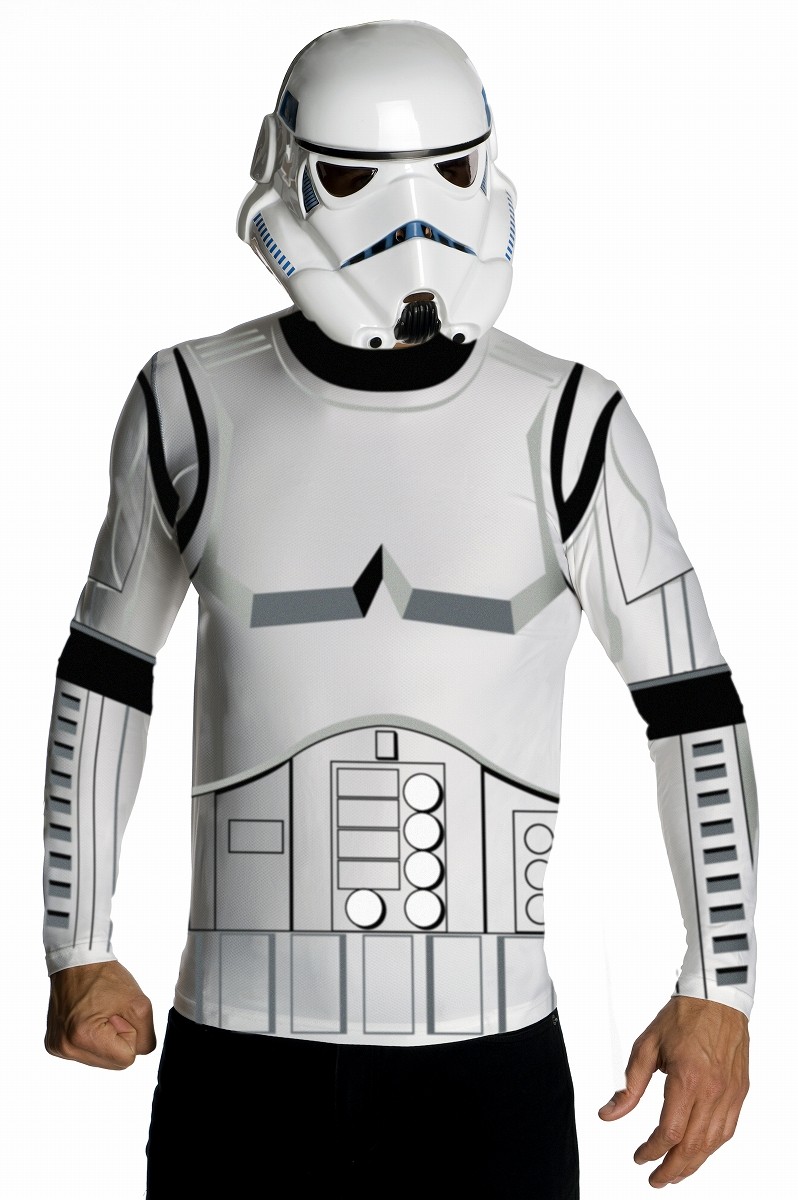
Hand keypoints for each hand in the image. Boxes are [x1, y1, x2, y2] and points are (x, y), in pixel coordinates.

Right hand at [45, 959, 156, 1069]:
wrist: (77, 961)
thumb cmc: (106, 977)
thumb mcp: (140, 1003)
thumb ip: (146, 1037)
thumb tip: (135, 1053)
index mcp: (84, 1037)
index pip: (126, 1059)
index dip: (129, 1033)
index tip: (118, 1013)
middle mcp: (66, 1047)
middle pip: (113, 1063)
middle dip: (118, 1039)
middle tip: (109, 1012)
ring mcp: (58, 1048)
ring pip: (101, 1060)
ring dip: (106, 1040)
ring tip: (98, 1014)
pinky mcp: (54, 1044)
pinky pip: (86, 1053)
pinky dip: (93, 1038)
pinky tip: (87, 1018)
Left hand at [597, 995, 749, 1186]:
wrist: (717, 998)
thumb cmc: (682, 1017)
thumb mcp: (646, 1046)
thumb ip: (629, 1086)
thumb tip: (609, 1113)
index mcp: (687, 1078)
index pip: (670, 1131)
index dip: (652, 1151)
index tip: (639, 1158)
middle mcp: (712, 1091)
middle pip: (693, 1146)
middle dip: (673, 1169)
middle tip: (656, 1180)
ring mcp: (730, 1094)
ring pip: (713, 1143)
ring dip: (693, 1164)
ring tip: (675, 1173)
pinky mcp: (739, 1092)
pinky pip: (727, 1130)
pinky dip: (711, 1147)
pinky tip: (698, 1152)